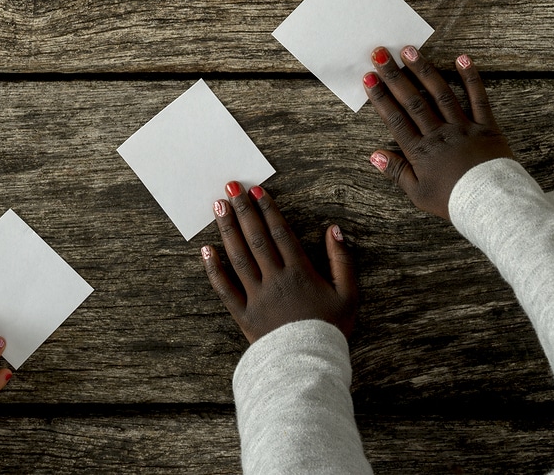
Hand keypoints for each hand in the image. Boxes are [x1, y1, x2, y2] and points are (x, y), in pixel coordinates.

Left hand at [201, 181, 358, 343]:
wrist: (310, 366)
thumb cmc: (331, 329)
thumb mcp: (348, 295)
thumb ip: (342, 260)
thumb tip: (334, 229)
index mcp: (300, 273)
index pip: (280, 233)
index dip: (267, 210)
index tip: (256, 191)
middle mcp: (275, 280)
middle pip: (256, 239)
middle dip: (243, 210)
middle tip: (231, 187)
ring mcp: (257, 297)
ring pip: (238, 257)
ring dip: (227, 230)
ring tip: (218, 207)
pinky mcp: (243, 314)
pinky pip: (224, 289)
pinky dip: (213, 269)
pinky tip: (206, 250)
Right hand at [363, 46, 513, 219]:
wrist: (492, 207)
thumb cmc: (453, 201)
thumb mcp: (418, 193)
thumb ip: (396, 172)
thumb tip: (374, 155)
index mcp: (421, 151)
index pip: (396, 118)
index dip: (381, 97)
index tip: (368, 78)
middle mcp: (440, 134)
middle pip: (413, 101)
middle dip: (395, 76)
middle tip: (380, 54)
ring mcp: (463, 128)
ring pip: (441, 94)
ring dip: (424, 71)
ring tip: (409, 50)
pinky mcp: (486, 126)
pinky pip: (479, 99)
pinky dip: (471, 78)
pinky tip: (462, 58)